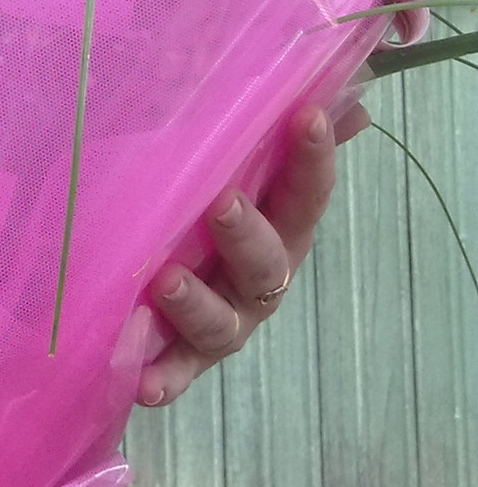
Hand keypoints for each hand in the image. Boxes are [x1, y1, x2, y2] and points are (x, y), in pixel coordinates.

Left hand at [136, 98, 365, 407]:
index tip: (307, 117)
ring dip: (196, 304)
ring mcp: (223, 320)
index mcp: (277, 227)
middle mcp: (257, 279)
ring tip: (165, 282)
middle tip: (221, 203)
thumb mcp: (223, 158)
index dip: (313, 159)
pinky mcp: (181, 357)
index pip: (305, 193)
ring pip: (221, 322)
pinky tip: (142, 384)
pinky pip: (174, 373)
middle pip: (266, 262)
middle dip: (247, 234)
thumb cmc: (199, 203)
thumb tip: (343, 102)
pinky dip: (163, 380)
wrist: (146, 271)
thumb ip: (271, 133)